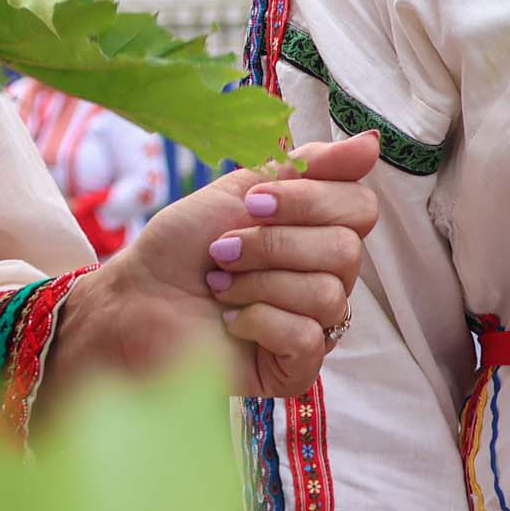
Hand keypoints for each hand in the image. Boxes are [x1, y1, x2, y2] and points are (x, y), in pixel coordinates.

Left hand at [54, 133, 381, 399]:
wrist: (135, 298)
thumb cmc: (181, 246)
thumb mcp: (241, 190)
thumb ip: (307, 167)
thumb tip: (374, 143)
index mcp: (317, 233)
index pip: (360, 208)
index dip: (310, 200)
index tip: (254, 203)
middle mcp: (326, 278)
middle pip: (347, 251)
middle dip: (273, 243)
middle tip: (222, 248)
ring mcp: (314, 325)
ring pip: (328, 294)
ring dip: (257, 282)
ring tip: (219, 285)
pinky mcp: (295, 367)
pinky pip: (308, 337)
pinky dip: (257, 320)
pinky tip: (229, 321)